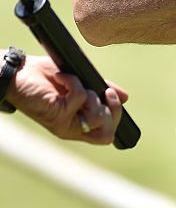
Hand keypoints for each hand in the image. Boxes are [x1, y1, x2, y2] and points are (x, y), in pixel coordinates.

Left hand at [7, 55, 127, 144]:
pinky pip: (80, 97)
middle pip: (108, 133)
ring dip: (92, 93)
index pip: (107, 134)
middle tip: (105, 91)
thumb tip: (125, 96)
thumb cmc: (44, 77)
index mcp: (79, 123)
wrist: (18, 73)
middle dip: (113, 109)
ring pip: (98, 117)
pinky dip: (73, 81)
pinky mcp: (57, 116)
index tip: (112, 94)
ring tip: (75, 83)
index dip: (117, 115)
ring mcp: (65, 125)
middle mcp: (73, 129)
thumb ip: (100, 88)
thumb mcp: (80, 81)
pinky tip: (60, 78)